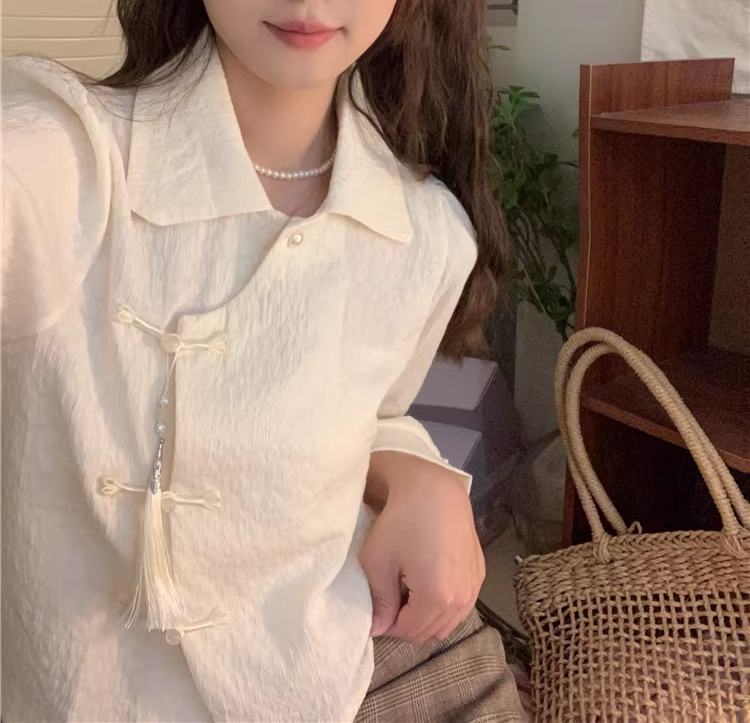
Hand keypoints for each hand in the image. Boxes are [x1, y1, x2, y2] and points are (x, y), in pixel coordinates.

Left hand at [360, 452, 484, 642]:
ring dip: (427, 616)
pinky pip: (461, 605)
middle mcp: (462, 598)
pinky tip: (429, 582)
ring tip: (408, 591)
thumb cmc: (401, 520)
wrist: (434, 488)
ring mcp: (475, 585)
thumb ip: (380, 601)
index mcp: (437, 598)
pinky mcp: (480, 572)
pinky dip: (444, 604)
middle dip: (407, 623)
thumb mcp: (379, 561)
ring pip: (449, 621)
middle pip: (430, 631)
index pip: (409, 631)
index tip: (376, 608)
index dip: (387, 624)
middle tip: (390, 600)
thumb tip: (378, 628)